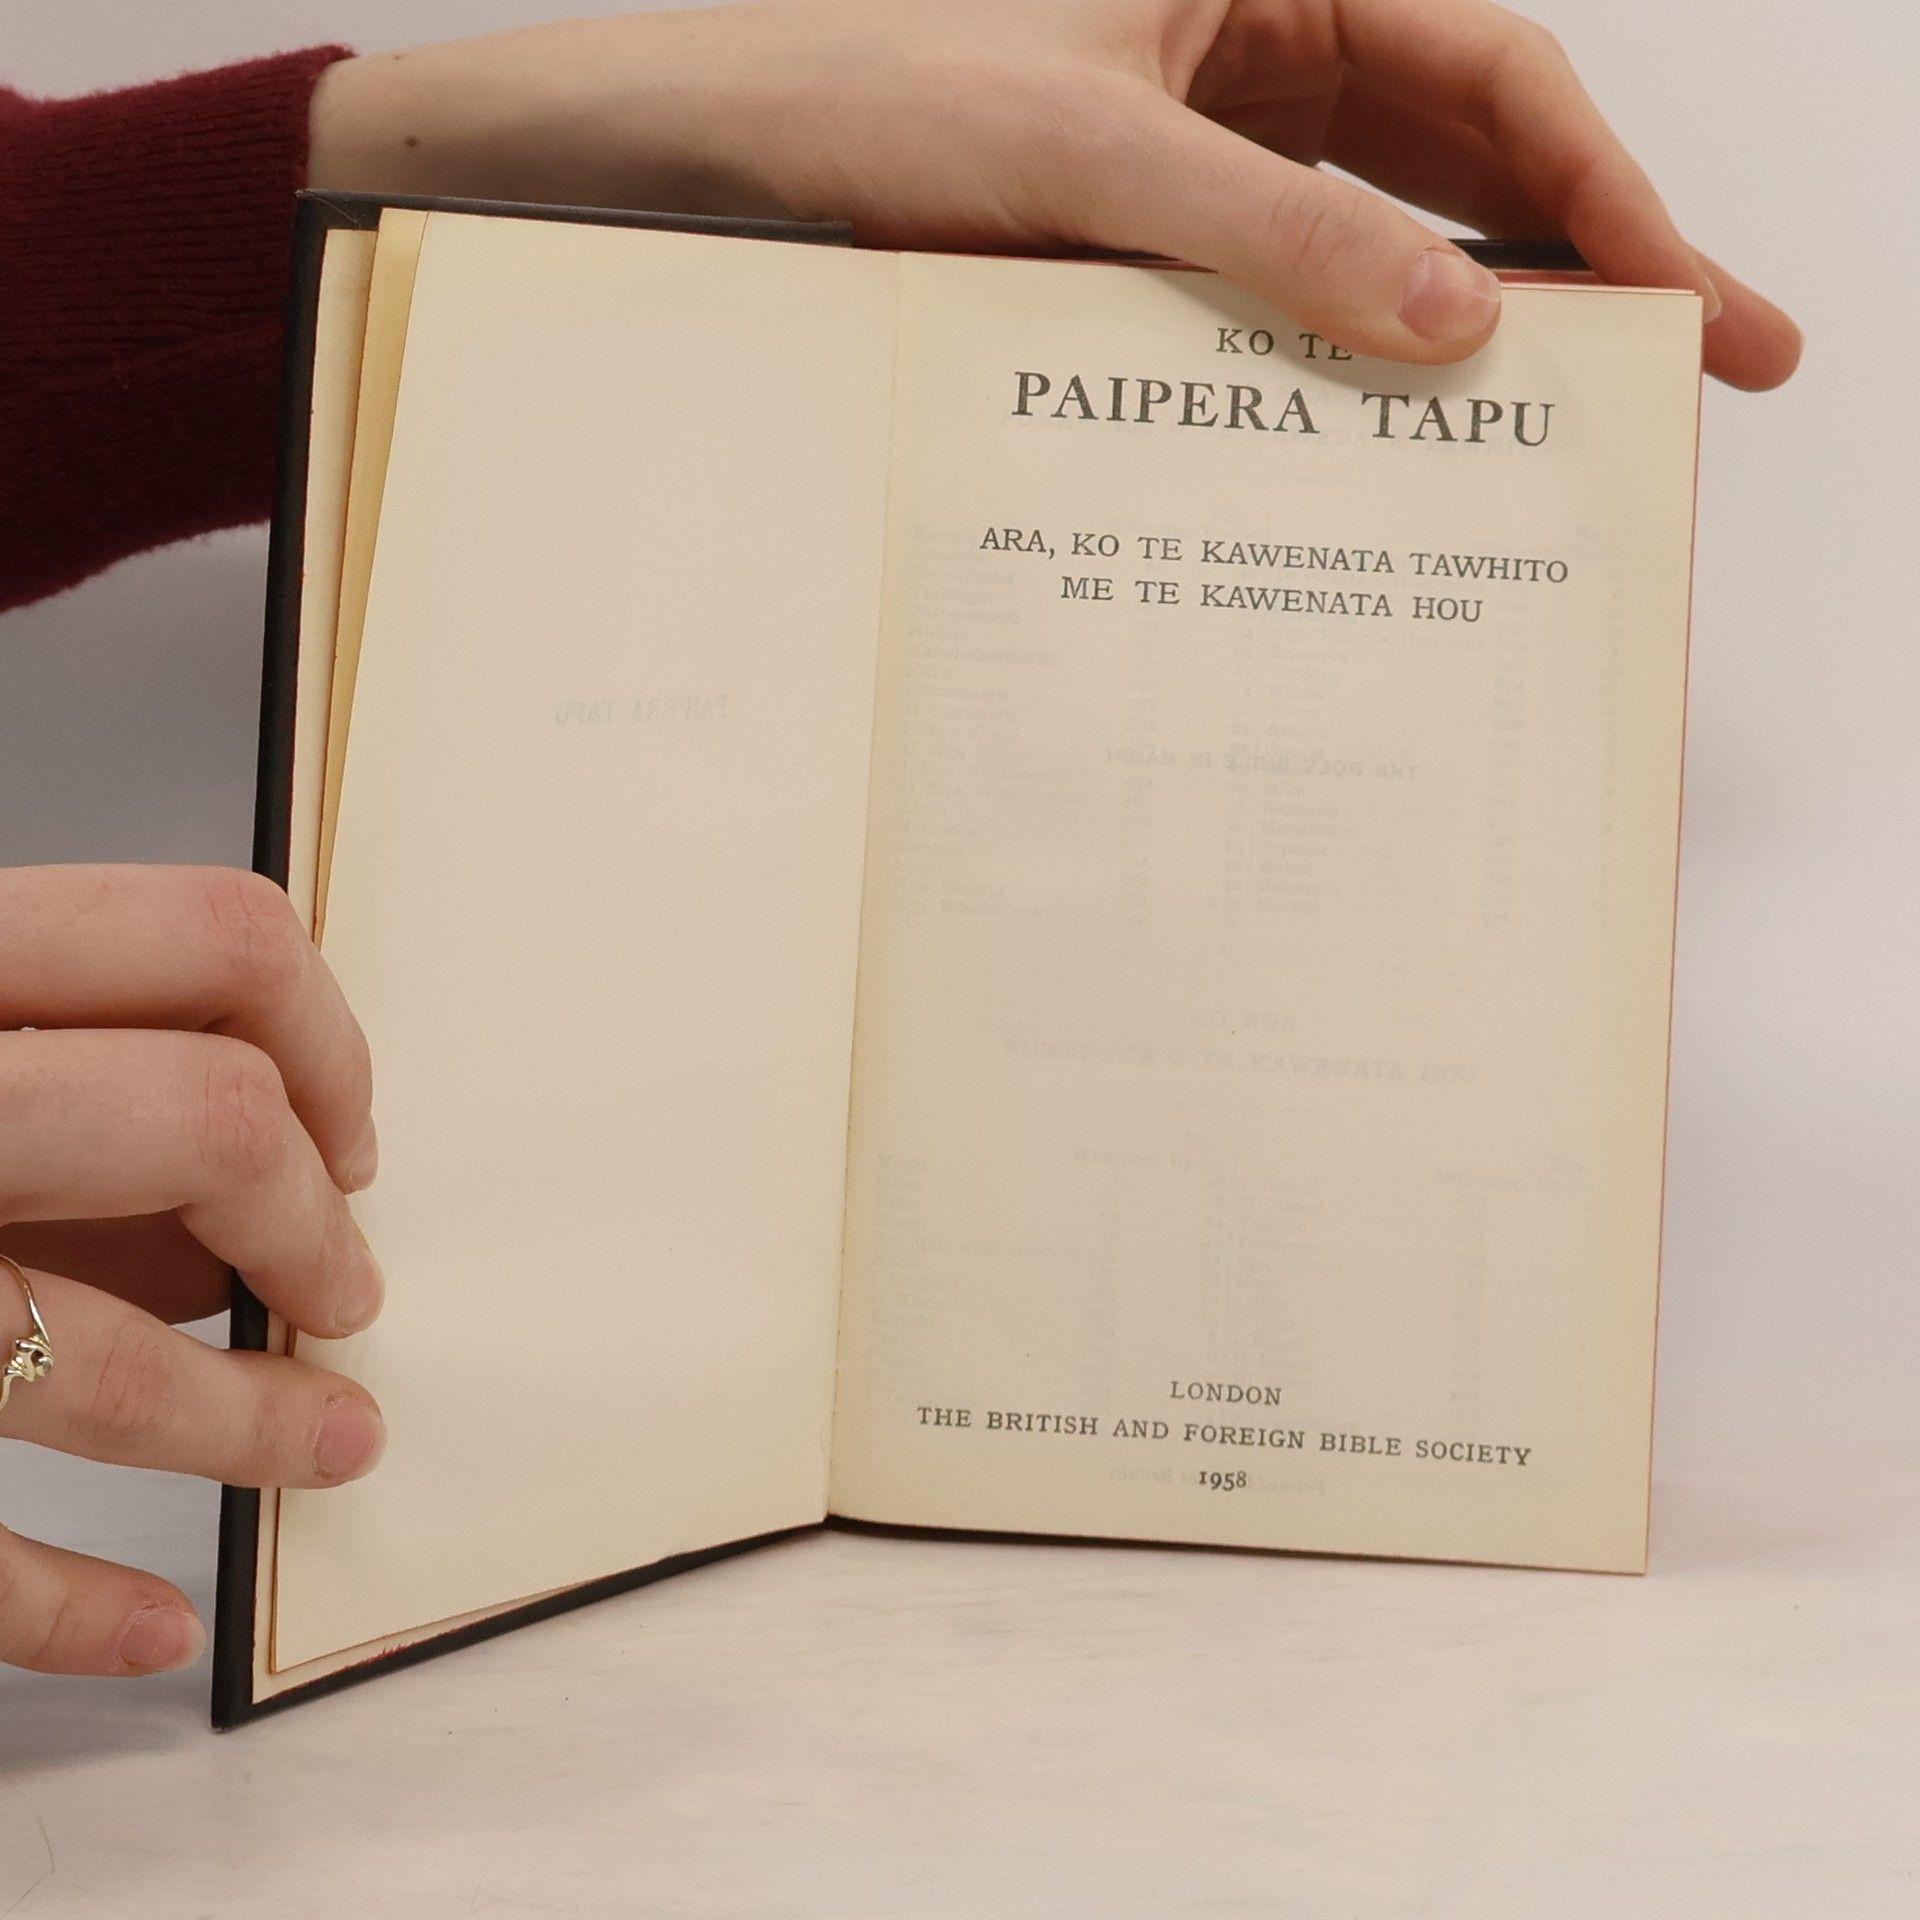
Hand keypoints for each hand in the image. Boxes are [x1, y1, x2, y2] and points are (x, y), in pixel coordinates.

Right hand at [0, 866, 385, 1676]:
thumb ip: (73, 1076)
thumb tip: (277, 1174)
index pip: (209, 941)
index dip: (325, 1039)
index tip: (347, 1133)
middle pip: (205, 1120)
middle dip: (311, 1223)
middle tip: (340, 1288)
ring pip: (108, 1360)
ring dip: (255, 1420)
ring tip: (333, 1443)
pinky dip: (64, 1605)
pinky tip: (145, 1622)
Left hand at [308, 0, 1799, 388]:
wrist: (691, 158)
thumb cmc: (854, 96)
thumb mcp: (1085, 161)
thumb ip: (1275, 241)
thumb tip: (1456, 327)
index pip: (1488, 81)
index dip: (1612, 200)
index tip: (1702, 311)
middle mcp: (1244, 42)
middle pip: (1461, 154)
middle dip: (1581, 263)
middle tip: (1688, 381)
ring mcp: (1193, 141)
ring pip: (1375, 226)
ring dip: (1462, 320)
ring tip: (1556, 430)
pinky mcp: (1132, 228)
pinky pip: (1271, 284)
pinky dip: (1331, 353)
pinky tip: (1375, 428)